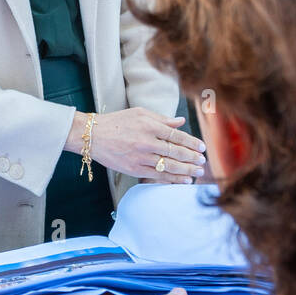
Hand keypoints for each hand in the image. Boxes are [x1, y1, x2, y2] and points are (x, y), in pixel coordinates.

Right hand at [79, 108, 205, 181]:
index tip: (202, 147)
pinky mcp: (134, 169)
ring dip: (186, 170)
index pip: (176, 135)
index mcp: (149, 126)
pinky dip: (172, 179)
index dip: (191, 142)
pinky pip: (157, 175)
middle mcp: (146, 142)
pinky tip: (183, 181)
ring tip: (197, 172)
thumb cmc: (117, 122)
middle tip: (202, 161)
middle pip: (175, 152)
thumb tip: (180, 121)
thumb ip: (162, 119)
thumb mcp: (139, 113)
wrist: (93, 136)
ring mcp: (140, 157)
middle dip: (192, 158)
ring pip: (169, 166)